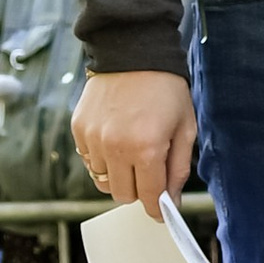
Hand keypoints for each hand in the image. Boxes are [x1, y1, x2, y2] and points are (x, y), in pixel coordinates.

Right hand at [73, 69, 196, 206]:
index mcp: (146, 149)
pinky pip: (89, 161)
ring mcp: (93, 139)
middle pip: (123, 195)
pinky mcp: (79, 129)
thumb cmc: (165, 88)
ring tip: (131, 151)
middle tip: (149, 170)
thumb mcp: (185, 128)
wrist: (133, 51)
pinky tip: (115, 138)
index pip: (149, 198)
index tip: (160, 211)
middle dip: (139, 190)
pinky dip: (102, 158)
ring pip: (103, 181)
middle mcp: (116, 148)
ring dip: (119, 175)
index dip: (157, 209)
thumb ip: (177, 169)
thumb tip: (171, 201)